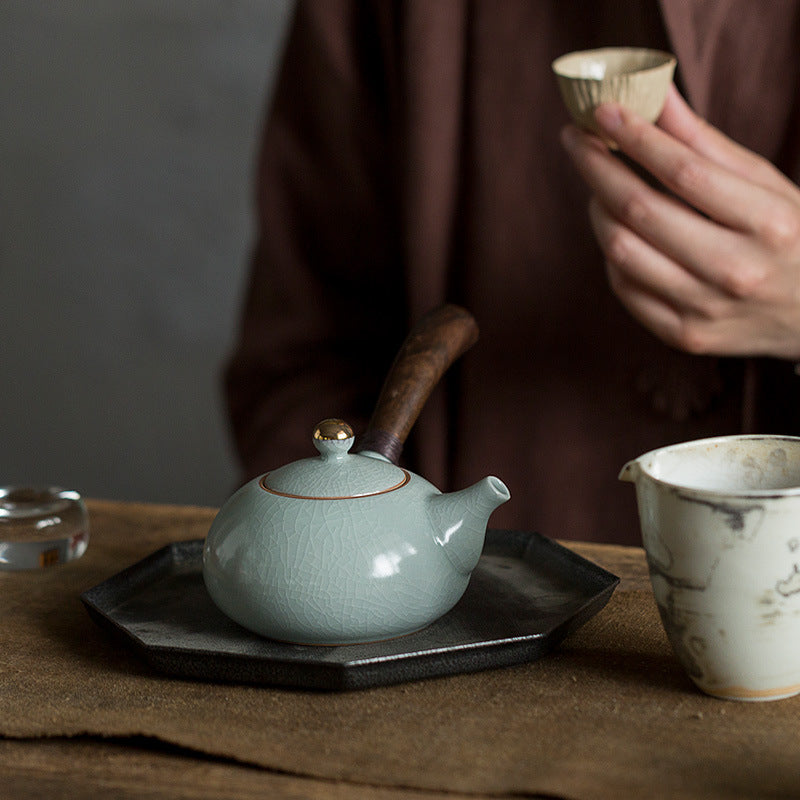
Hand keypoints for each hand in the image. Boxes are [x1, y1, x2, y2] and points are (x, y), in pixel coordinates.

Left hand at [560, 85, 799, 359]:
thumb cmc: (790, 238)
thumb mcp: (765, 184)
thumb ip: (706, 143)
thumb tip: (655, 92)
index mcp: (769, 223)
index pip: (685, 172)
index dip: (636, 137)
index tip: (602, 110)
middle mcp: (736, 271)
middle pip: (640, 211)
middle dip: (597, 167)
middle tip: (576, 139)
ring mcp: (706, 309)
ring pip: (621, 251)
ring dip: (597, 208)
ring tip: (596, 184)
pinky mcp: (683, 335)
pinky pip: (624, 287)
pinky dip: (611, 252)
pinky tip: (615, 229)